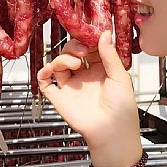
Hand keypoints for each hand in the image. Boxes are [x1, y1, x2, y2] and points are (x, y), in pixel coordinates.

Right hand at [37, 31, 139, 155]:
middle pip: (71, 52)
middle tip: (82, 50)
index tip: (88, 33)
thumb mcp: (120, 77)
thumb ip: (110, 54)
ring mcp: (71, 86)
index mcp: (101, 70)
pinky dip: (44, 72)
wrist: (112, 132)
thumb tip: (105, 33)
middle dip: (74, 47)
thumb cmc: (122, 109)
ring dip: (63, 58)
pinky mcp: (60, 97)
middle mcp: (85, 76)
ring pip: (58, 64)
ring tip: (75, 63)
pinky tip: (50, 69)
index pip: (90, 48)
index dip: (87, 39)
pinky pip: (45, 82)